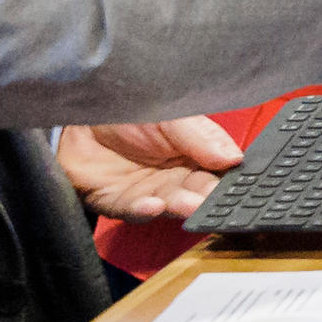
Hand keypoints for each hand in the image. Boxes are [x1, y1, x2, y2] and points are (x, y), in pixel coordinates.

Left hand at [59, 117, 242, 222]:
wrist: (80, 114)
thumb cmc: (128, 110)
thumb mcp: (172, 116)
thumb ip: (202, 137)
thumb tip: (235, 157)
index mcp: (193, 156)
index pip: (218, 174)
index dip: (228, 182)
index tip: (241, 188)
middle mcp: (173, 178)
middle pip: (197, 194)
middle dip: (206, 199)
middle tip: (214, 200)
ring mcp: (147, 192)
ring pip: (168, 206)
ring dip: (179, 206)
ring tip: (189, 203)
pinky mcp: (118, 203)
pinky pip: (132, 211)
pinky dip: (143, 210)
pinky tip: (152, 204)